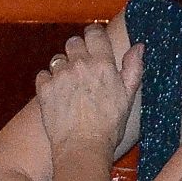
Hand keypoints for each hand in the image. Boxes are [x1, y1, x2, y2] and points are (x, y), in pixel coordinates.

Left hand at [35, 22, 144, 162]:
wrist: (82, 147)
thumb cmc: (108, 126)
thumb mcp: (128, 96)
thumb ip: (133, 68)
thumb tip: (139, 46)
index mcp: (102, 64)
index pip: (95, 33)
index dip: (94, 34)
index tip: (94, 40)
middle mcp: (79, 65)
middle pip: (73, 42)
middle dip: (77, 50)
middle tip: (82, 66)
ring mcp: (60, 76)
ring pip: (57, 58)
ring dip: (63, 67)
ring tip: (70, 84)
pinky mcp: (44, 88)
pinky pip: (43, 74)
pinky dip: (48, 81)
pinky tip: (57, 93)